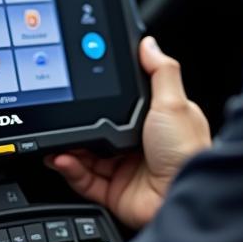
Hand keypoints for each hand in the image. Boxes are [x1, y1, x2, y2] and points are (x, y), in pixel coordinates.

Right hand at [47, 36, 210, 229]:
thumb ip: (160, 72)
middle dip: (78, 124)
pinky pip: (83, 179)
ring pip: (86, 154)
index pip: (121, 104)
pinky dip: (70, 168)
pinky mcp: (113, 192)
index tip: (82, 88)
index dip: (101, 97)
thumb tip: (149, 44)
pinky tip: (62, 158)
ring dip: (68, 147)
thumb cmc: (186, 151)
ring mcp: (124, 168)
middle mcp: (138, 144)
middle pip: (99, 129)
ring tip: (56, 139)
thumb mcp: (174, 103)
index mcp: (154, 121)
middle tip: (62, 114)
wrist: (180, 196)